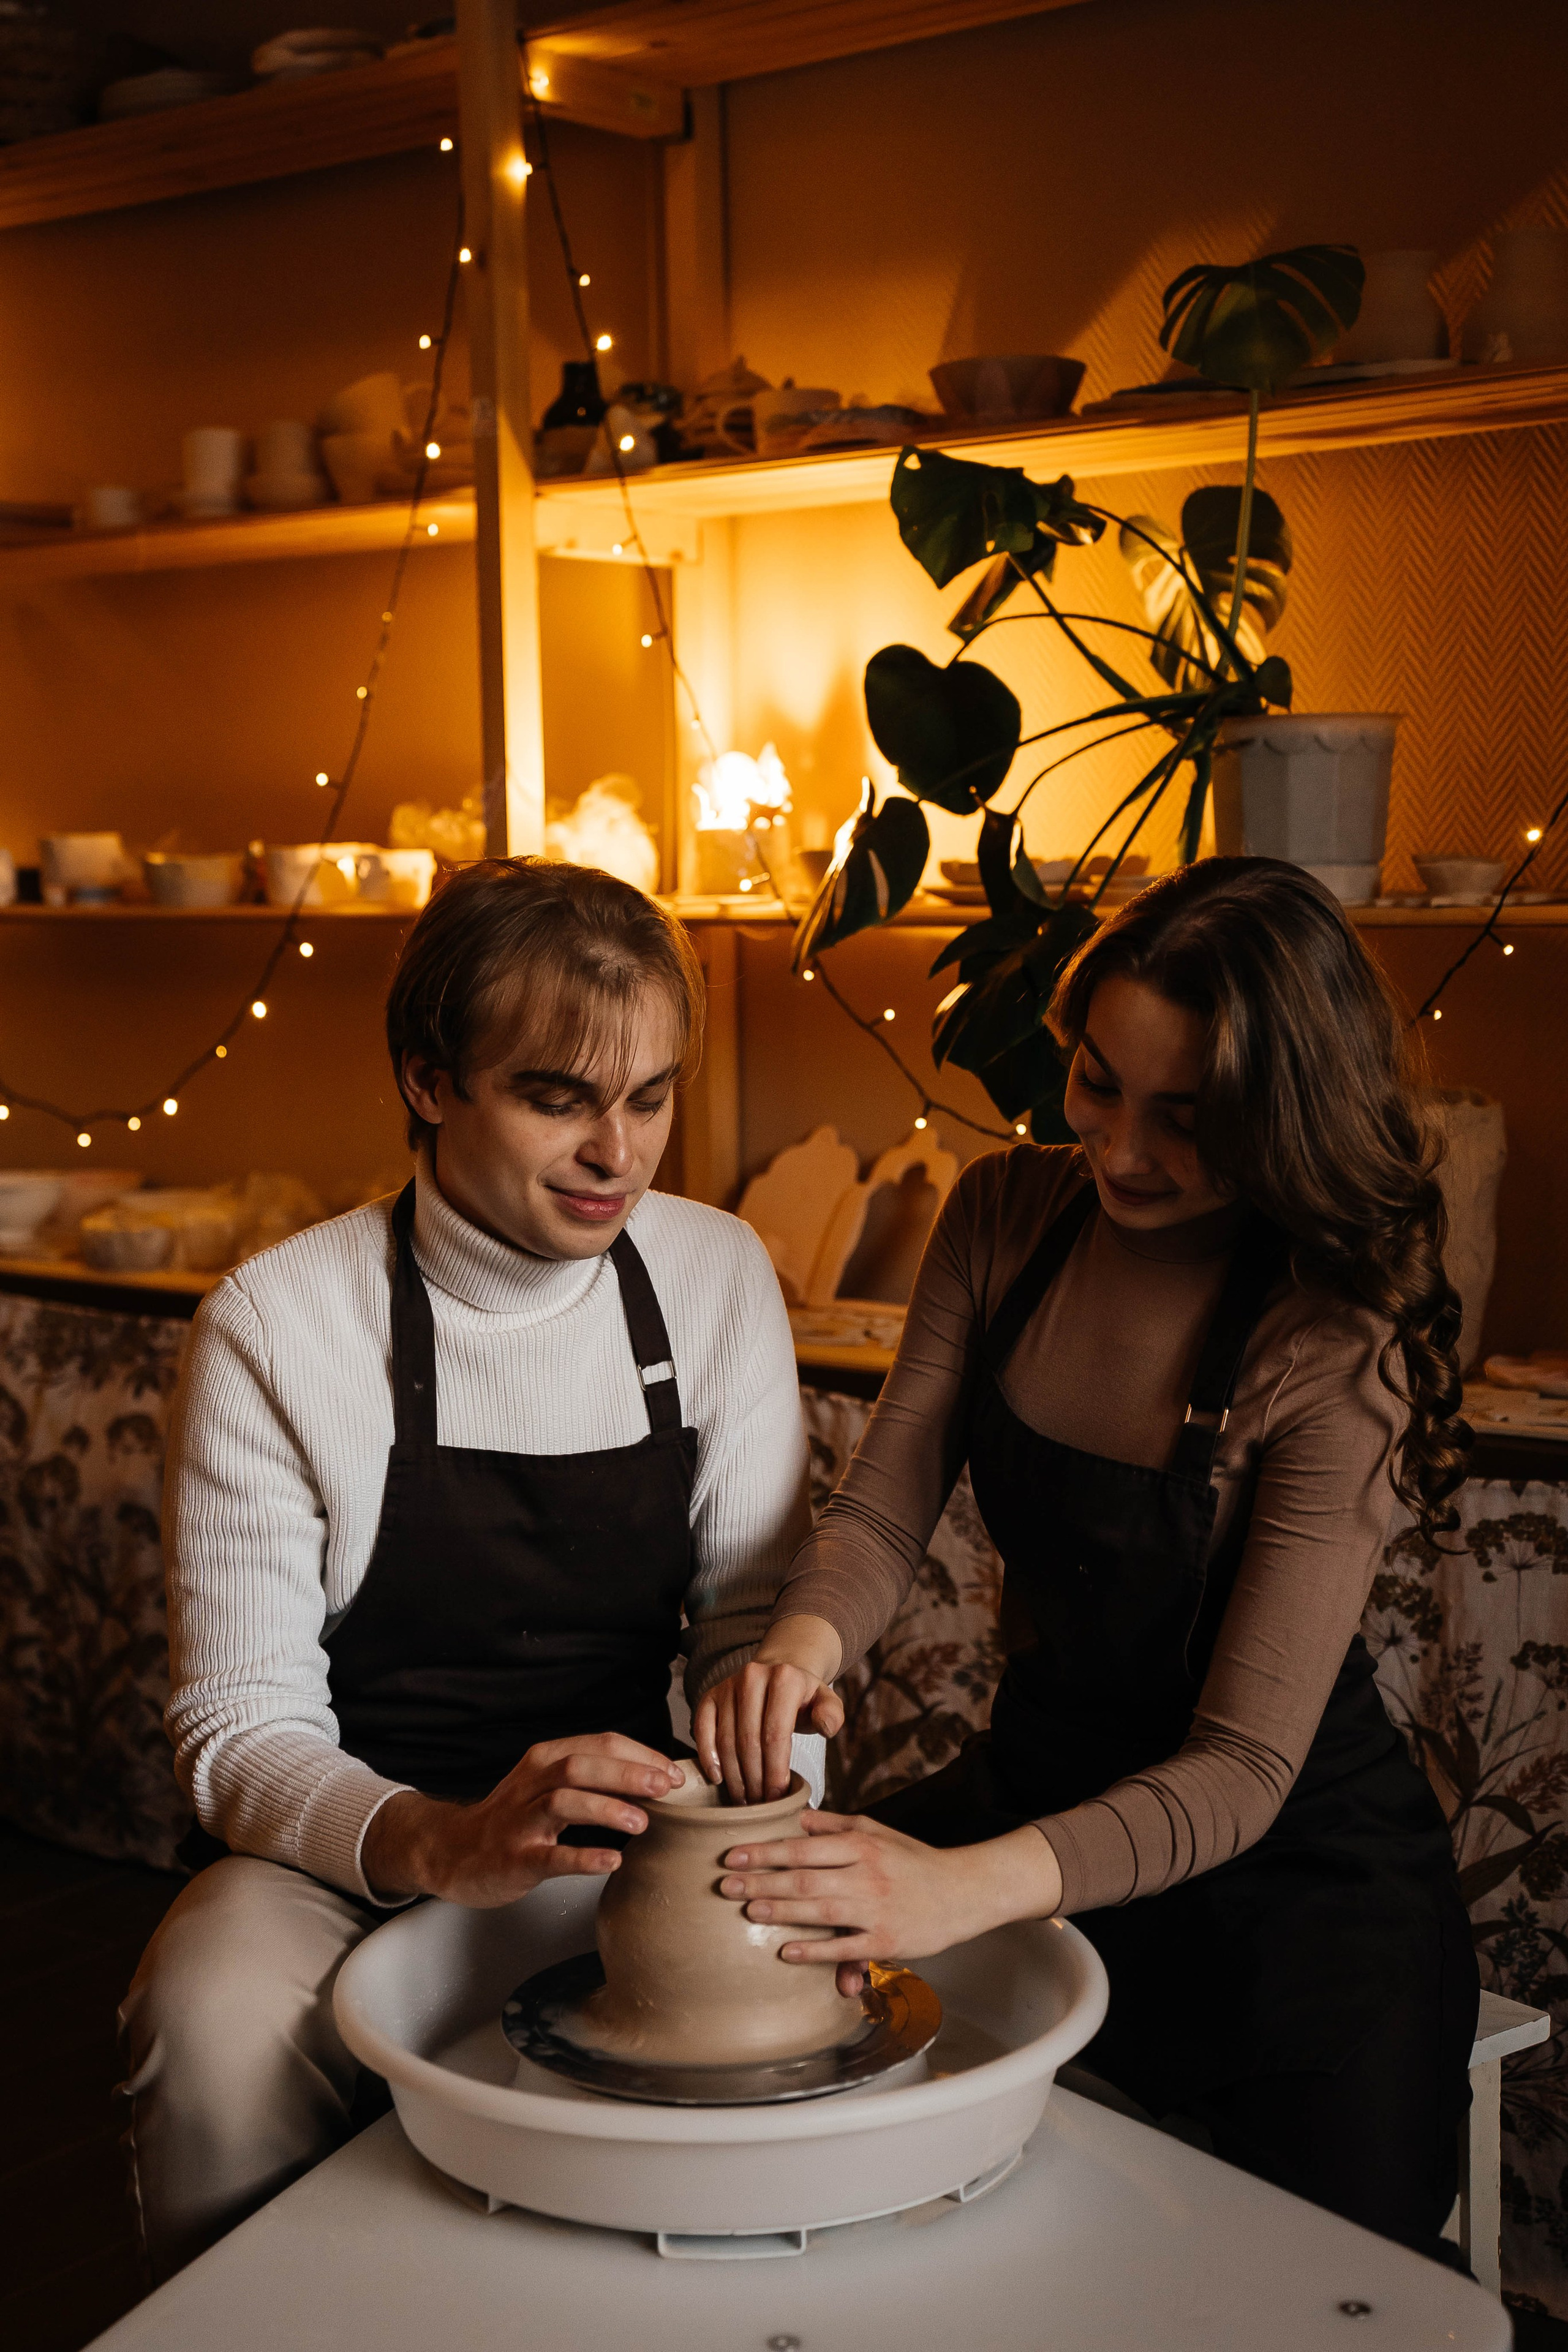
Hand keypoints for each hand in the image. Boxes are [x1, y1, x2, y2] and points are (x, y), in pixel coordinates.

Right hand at [361, 1733, 683, 1906]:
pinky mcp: (515, 1858)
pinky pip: (551, 1856)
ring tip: (642, 1822)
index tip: (675, 1773)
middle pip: (582, 1765)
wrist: (457, 1852)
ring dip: (606, 1808)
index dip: (642, 1755)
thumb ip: (594, 1778)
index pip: (600, 1743)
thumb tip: (655, 1777)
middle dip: (628, 1773)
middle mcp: (532, 1782)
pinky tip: (613, 1860)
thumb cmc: (517, 1818)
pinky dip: (583, 1857)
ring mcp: (521, 1820)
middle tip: (666, 1788)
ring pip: (563, 1800)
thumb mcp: (549, 1785)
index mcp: (546, 1758)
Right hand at [693, 1614, 844, 1802]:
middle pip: (749, 1740)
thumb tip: (826, 1727)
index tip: (777, 1797)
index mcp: (785, 1678)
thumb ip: (831, 1715)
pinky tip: (717, 1778)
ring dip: (734, 1775)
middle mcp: (753, 1676)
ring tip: (745, 1799)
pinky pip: (702, 1729)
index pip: (776, 1734)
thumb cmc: (802, 1698)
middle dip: (755, 1779)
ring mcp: (728, 1685)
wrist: (778, 1673)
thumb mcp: (825, 1702)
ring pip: (726, 1740)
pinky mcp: (710, 1695)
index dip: (775, 1770)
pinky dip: (707, 1756)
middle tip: (760, 1804)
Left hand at [717, 1812, 1062, 1996]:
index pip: (803, 1846)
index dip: (764, 1851)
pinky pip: (845, 1948)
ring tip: (748, 1911)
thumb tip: (795, 1817)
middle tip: (724, 1886)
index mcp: (861, 1845)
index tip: (731, 1856)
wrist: (963, 1892)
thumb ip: (835, 1825)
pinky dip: (815, 1951)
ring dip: (781, 1911)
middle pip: (804, 1878)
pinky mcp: (886, 1943)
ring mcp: (876, 1910)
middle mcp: (866, 1875)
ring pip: (820, 1911)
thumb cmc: (914, 1860)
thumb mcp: (877, 1831)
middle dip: (761, 1882)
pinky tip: (787, 1951)